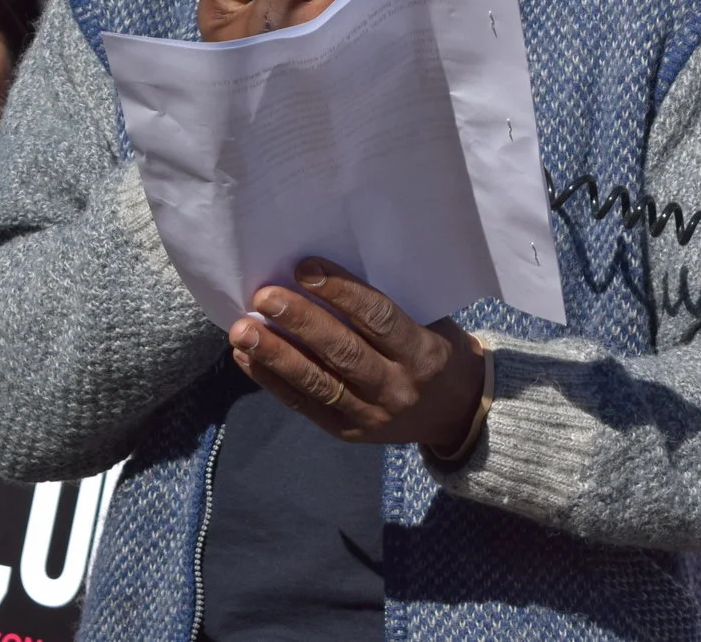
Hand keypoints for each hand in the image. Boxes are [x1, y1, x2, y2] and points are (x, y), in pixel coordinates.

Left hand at [230, 261, 487, 453]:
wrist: (457, 413)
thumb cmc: (439, 351)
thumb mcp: (429, 324)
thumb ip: (387, 308)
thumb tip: (322, 277)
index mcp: (423, 353)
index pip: (379, 319)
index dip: (342, 293)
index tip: (305, 268)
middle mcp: (398, 387)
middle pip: (343, 352)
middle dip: (300, 322)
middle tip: (264, 297)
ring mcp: (371, 415)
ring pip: (318, 383)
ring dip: (276, 355)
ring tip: (243, 331)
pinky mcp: (348, 433)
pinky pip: (305, 405)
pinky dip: (272, 380)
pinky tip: (247, 357)